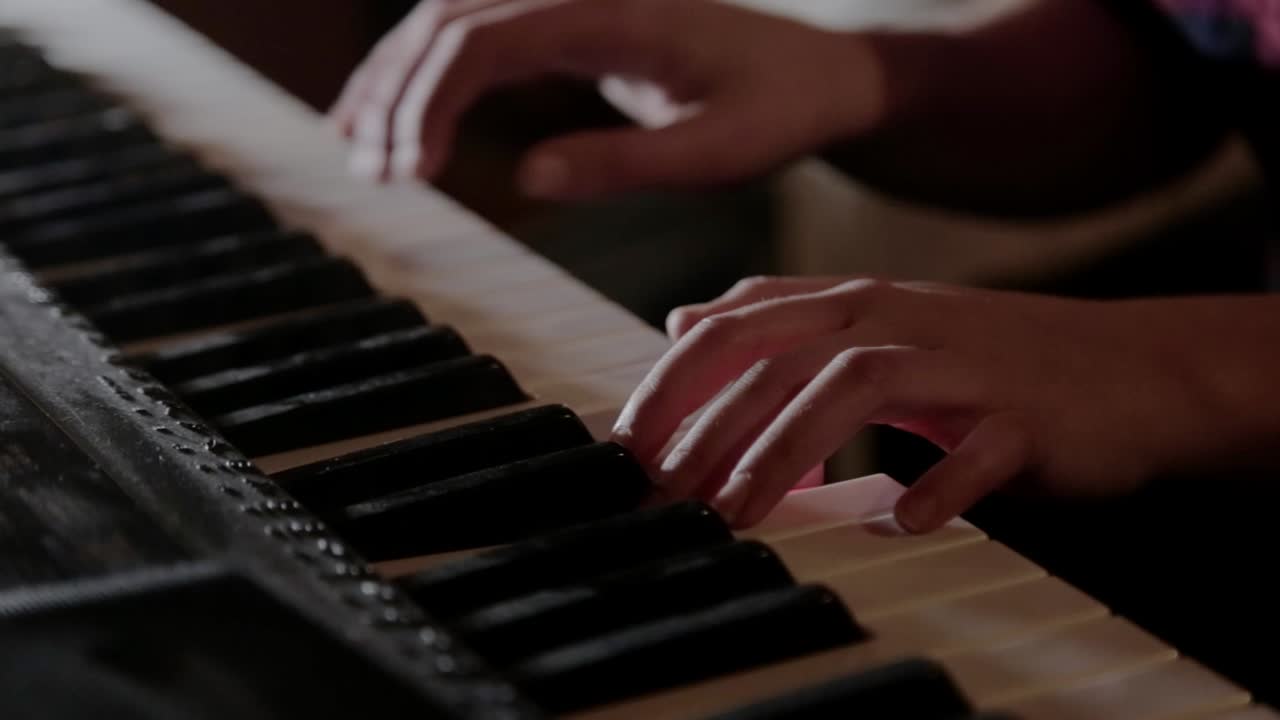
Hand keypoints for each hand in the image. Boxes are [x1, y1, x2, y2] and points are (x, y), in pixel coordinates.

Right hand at [329, 0, 884, 197]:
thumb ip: (627, 162)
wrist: (818, 73)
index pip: (485, 40)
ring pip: (449, 23)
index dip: (431, 101)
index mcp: (611, 14)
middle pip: (448, 21)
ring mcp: (569, 5)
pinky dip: (428, 78)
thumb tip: (528, 177)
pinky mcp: (568, 29)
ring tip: (359, 152)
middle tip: (373, 173)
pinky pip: (477, 41)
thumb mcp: (717, 151)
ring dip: (397, 81)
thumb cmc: (776, 109)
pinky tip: (399, 123)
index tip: (410, 174)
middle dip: (397, 93)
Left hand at [611, 276, 1279, 531]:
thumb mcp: (877, 325)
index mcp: (857, 302)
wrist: (1134, 370)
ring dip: (786, 450)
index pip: (740, 325)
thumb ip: (781, 319)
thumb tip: (685, 320)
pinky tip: (894, 524)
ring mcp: (963, 363)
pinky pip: (974, 453)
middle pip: (781, 356)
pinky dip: (930, 489)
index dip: (673, 381)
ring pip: (856, 386)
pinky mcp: (1025, 416)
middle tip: (664, 492)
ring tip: (739, 513)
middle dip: (708, 424)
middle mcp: (900, 320)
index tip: (628, 447)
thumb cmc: (990, 359)